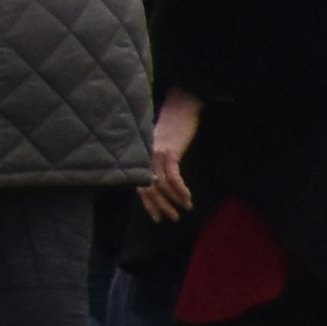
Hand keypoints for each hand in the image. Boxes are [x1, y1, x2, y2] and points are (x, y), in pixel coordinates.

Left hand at [141, 91, 199, 221]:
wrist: (179, 107)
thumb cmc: (170, 127)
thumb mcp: (158, 145)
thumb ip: (154, 161)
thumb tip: (157, 182)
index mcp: (140, 156)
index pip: (139, 184)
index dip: (147, 202)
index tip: (156, 217)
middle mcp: (144, 156)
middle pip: (148, 187)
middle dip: (160, 205)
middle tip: (172, 218)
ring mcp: (155, 153)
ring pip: (160, 184)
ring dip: (173, 199)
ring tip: (185, 208)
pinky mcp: (169, 151)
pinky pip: (173, 175)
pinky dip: (180, 188)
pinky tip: (187, 197)